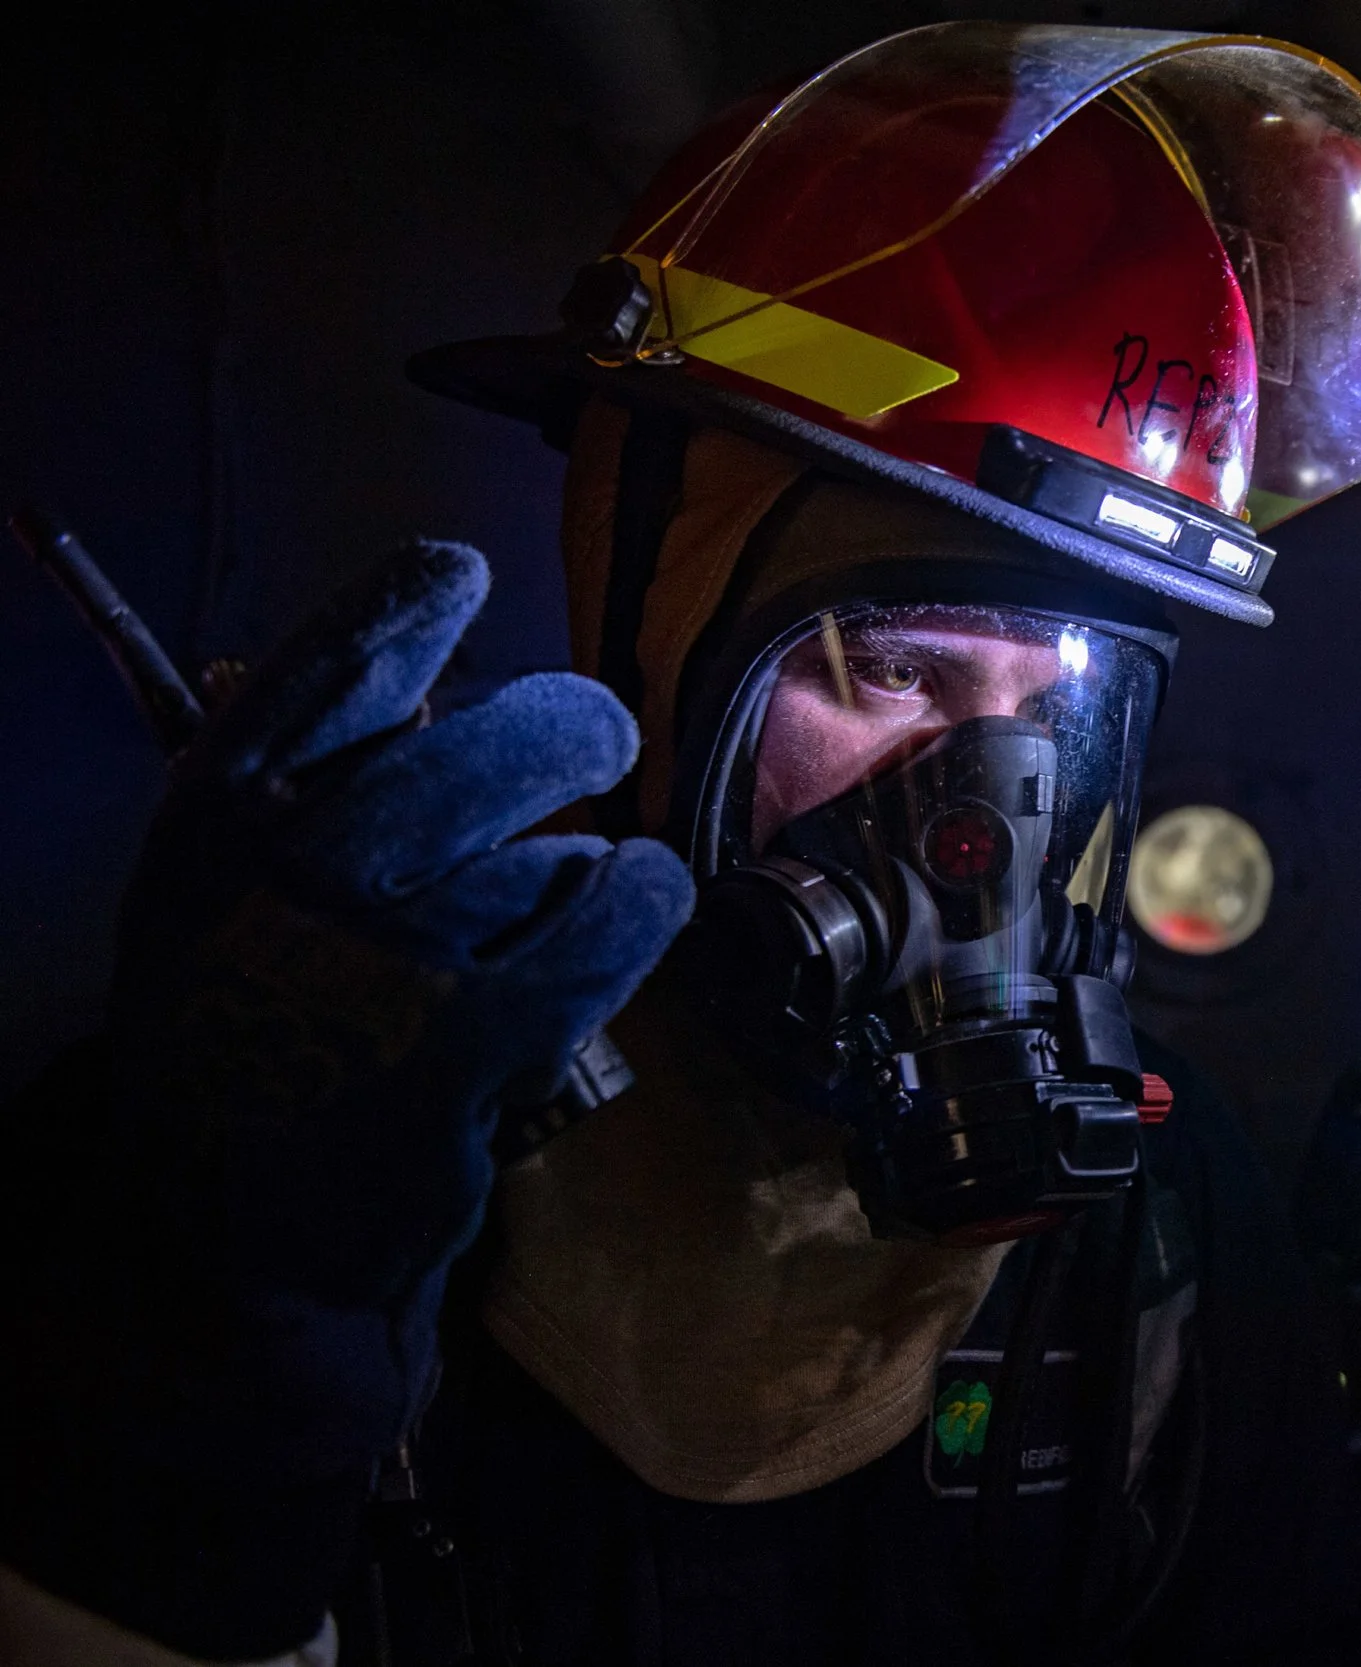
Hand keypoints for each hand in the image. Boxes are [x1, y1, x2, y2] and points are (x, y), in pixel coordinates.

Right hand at [98, 541, 691, 1476]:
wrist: (226, 1229)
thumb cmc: (246, 1027)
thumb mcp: (221, 888)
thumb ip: (305, 780)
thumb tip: (423, 669)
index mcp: (219, 821)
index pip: (326, 666)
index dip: (405, 605)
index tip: (457, 575)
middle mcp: (295, 874)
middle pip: (488, 740)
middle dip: (567, 728)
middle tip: (594, 739)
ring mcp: (388, 960)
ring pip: (559, 842)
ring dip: (582, 861)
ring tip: (545, 904)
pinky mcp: (477, 1040)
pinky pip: (611, 922)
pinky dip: (640, 904)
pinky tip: (631, 906)